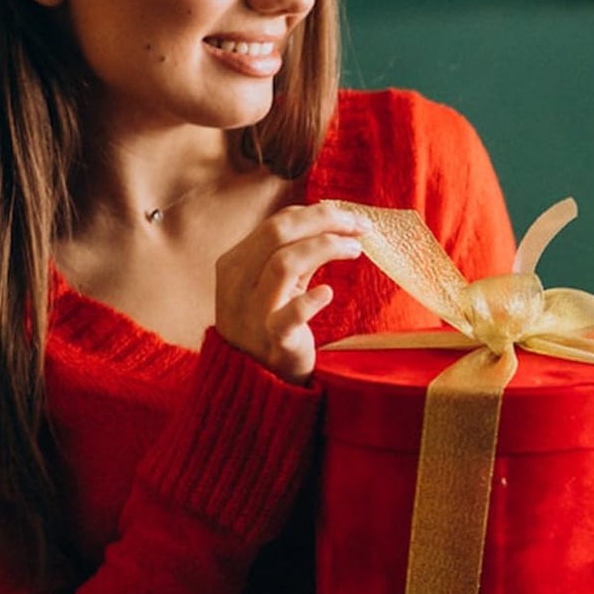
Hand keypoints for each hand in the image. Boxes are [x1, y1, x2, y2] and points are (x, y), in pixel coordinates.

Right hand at [215, 203, 367, 382]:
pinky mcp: (273, 340)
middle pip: (279, 233)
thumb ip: (290, 251)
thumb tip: (329, 213)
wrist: (253, 380)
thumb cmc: (269, 322)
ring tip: (355, 249)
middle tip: (359, 225)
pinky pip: (289, 315)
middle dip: (324, 220)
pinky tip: (328, 292)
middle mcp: (237, 284)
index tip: (349, 216)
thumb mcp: (272, 283)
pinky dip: (311, 301)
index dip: (316, 213)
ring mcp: (253, 313)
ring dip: (325, 247)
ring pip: (284, 263)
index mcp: (234, 263)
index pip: (276, 224)